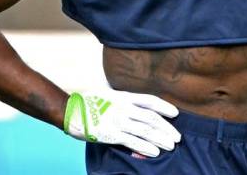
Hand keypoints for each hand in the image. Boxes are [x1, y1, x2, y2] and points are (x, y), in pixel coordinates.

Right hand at [64, 89, 181, 156]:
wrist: (69, 110)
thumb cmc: (87, 102)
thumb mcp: (107, 94)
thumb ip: (122, 101)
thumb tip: (134, 108)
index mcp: (124, 97)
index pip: (150, 101)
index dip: (164, 107)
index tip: (175, 113)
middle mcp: (124, 108)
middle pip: (152, 118)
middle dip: (167, 128)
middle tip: (177, 137)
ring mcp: (119, 121)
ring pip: (146, 130)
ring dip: (161, 138)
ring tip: (171, 145)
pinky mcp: (112, 134)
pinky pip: (133, 141)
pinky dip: (146, 147)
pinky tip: (155, 151)